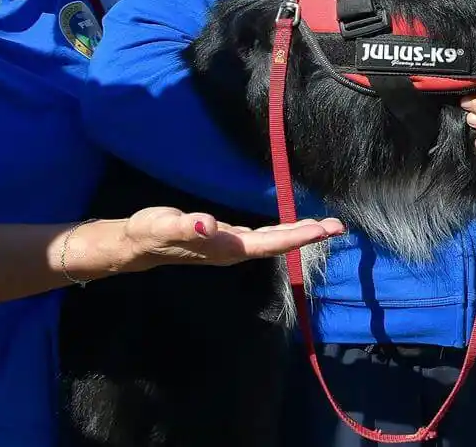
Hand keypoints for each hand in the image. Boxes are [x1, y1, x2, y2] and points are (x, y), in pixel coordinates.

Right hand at [121, 207, 343, 271]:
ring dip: (300, 233)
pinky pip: (265, 236)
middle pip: (279, 243)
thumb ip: (186, 226)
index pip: (269, 244)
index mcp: (225, 248)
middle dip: (308, 235)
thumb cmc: (149, 233)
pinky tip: (295, 226)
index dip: (296, 237)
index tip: (321, 230)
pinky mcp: (230, 239)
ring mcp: (234, 246)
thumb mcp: (163, 226)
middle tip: (338, 226)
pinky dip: (284, 230)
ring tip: (326, 226)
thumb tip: (208, 224)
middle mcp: (235, 250)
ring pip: (274, 240)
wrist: (137, 245)